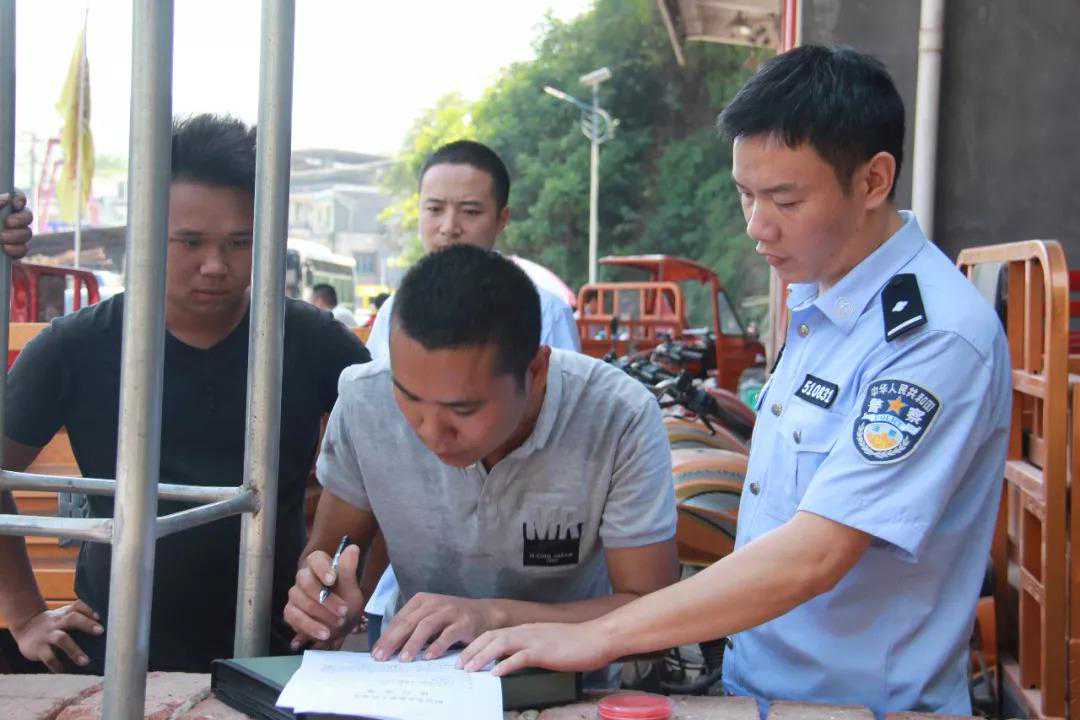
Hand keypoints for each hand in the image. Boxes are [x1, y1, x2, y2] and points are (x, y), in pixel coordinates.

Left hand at [0, 192, 32, 259]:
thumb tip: (7, 197)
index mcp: (3, 206)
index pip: (18, 197)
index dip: (20, 199)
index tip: (15, 205)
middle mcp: (11, 218)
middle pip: (28, 215)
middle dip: (21, 220)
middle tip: (8, 223)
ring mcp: (14, 235)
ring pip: (27, 233)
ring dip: (16, 236)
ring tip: (1, 239)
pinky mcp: (14, 250)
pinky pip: (23, 249)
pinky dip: (16, 250)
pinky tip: (5, 249)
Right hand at [10, 601, 102, 672]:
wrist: (25, 629)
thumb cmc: (55, 624)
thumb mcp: (65, 616)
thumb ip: (82, 618)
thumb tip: (110, 630)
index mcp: (65, 613)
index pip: (78, 606)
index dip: (89, 609)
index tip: (101, 615)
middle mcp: (58, 622)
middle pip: (72, 618)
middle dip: (87, 624)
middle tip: (101, 631)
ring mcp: (47, 635)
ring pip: (62, 639)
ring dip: (74, 650)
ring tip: (86, 662)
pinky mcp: (38, 648)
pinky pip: (48, 657)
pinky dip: (57, 665)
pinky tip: (65, 671)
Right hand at [283, 544, 363, 650]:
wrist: (340, 624)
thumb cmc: (345, 601)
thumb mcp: (351, 588)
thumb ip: (349, 569)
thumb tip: (353, 548)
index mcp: (319, 566)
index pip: (315, 559)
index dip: (321, 568)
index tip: (332, 580)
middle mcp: (304, 578)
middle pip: (306, 582)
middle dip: (326, 598)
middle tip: (344, 611)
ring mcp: (295, 595)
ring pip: (300, 600)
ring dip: (320, 614)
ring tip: (338, 624)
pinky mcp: (290, 612)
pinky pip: (294, 617)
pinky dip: (309, 626)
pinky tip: (323, 633)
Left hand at [371, 592, 500, 662]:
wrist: (485, 613)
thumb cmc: (452, 619)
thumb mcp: (430, 617)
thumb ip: (412, 628)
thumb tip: (388, 648)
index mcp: (422, 601)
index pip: (399, 619)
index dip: (386, 636)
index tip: (375, 653)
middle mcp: (434, 603)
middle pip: (409, 622)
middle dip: (393, 641)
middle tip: (381, 657)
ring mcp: (449, 611)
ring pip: (426, 626)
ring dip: (413, 643)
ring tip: (403, 659)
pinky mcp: (463, 622)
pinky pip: (448, 634)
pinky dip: (437, 646)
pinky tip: (428, 657)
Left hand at [458, 620, 612, 675]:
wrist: (598, 637)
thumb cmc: (577, 643)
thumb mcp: (549, 642)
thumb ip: (532, 647)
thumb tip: (516, 659)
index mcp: (527, 629)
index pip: (495, 633)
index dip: (477, 644)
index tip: (464, 657)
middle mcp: (527, 631)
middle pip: (491, 637)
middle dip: (472, 650)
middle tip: (458, 665)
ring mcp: (535, 640)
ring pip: (500, 644)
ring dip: (481, 657)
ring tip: (469, 670)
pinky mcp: (544, 651)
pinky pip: (520, 657)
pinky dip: (505, 665)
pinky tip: (495, 674)